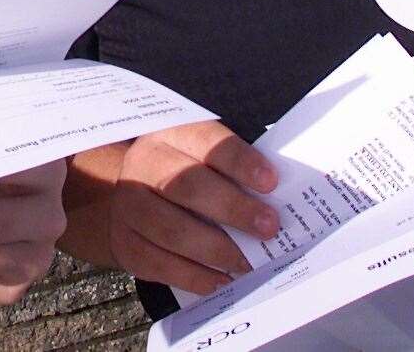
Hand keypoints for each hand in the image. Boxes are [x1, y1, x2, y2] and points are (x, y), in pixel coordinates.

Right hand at [108, 121, 278, 296]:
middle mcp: (144, 164)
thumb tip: (287, 193)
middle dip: (233, 208)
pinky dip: (195, 276)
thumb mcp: (204, 154)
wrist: (132, 191)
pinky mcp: (125, 242)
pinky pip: (160, 264)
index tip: (271, 182)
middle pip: (186, 184)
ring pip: (171, 229)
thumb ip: (238, 168)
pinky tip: (222, 280)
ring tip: (248, 262)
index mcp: (171, 133)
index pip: (208, 143)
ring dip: (216, 249)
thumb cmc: (185, 170)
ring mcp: (129, 205)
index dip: (240, 162)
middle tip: (268, 228)